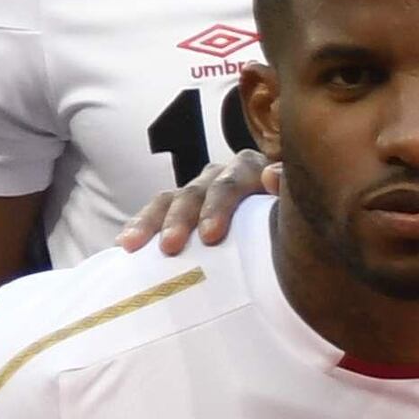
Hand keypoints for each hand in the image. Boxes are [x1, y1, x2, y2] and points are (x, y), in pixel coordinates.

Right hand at [112, 146, 280, 255]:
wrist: (287, 232)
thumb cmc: (295, 224)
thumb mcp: (295, 209)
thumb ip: (288, 191)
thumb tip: (270, 178)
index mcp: (252, 171)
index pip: (231, 184)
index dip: (218, 208)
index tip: (209, 237)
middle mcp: (222, 175)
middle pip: (196, 191)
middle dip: (181, 219)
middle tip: (170, 246)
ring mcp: (199, 189)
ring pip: (171, 199)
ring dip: (151, 222)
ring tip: (132, 245)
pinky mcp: (181, 206)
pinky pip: (156, 211)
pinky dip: (141, 226)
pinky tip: (124, 244)